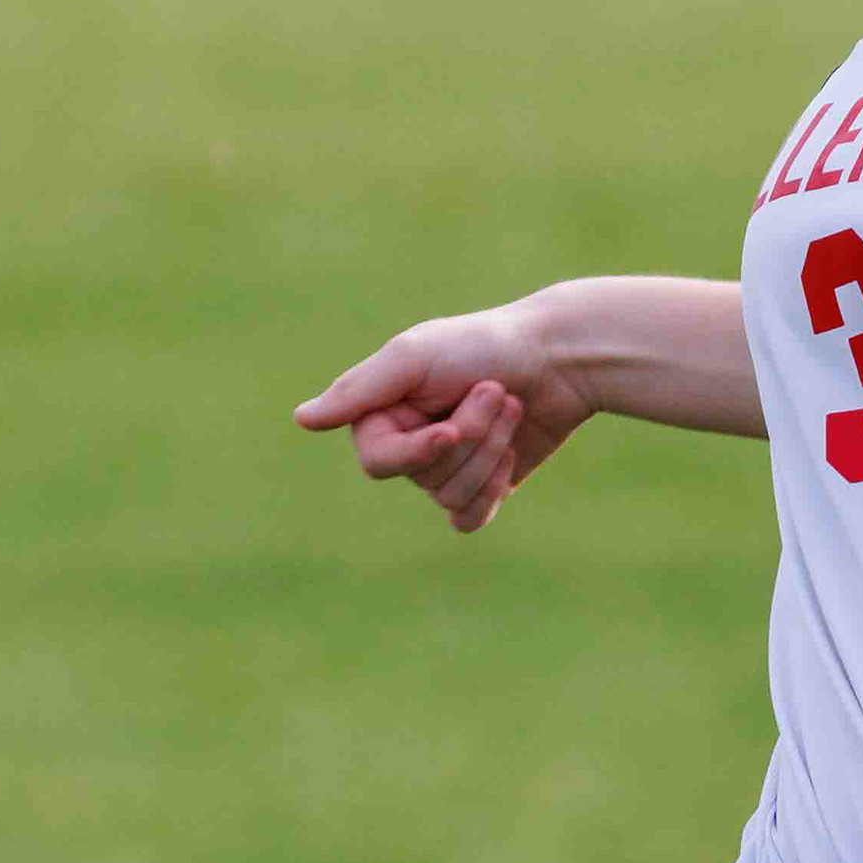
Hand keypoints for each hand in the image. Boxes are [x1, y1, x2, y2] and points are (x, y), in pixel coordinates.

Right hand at [294, 300, 594, 536]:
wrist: (560, 358)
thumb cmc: (483, 345)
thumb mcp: (414, 356)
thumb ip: (358, 390)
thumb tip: (302, 420)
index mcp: (384, 411)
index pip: (378, 460)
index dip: (418, 452)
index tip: (451, 428)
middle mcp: (409, 441)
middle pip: (423, 477)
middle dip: (470, 437)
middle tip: (497, 390)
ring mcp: (446, 467)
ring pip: (450, 495)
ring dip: (491, 451)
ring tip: (513, 407)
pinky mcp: (481, 486)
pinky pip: (468, 517)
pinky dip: (492, 490)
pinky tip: (513, 454)